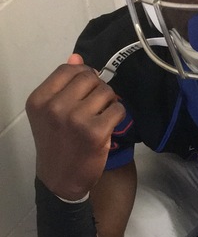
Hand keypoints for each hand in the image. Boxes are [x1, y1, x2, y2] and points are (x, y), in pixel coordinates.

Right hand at [26, 54, 125, 199]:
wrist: (60, 179)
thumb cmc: (56, 143)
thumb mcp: (50, 112)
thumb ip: (62, 84)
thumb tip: (76, 57)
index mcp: (40, 99)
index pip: (69, 69)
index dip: (84, 74)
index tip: (87, 88)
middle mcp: (55, 107)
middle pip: (90, 77)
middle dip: (98, 88)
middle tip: (97, 104)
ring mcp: (76, 119)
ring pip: (106, 92)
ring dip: (109, 101)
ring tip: (102, 115)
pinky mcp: (96, 132)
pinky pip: (118, 109)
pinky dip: (118, 115)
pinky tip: (109, 125)